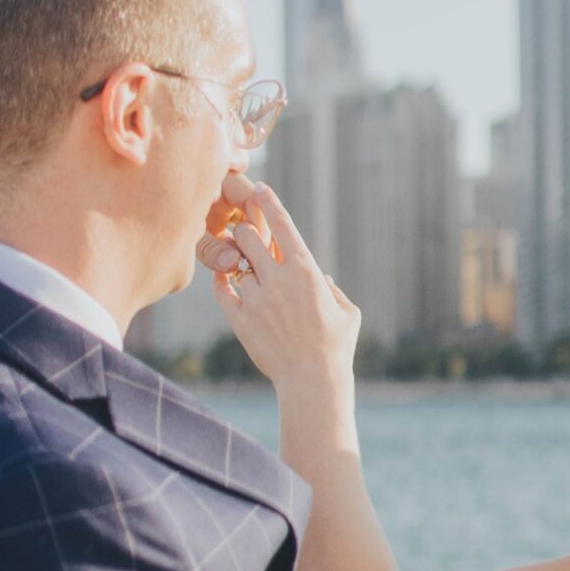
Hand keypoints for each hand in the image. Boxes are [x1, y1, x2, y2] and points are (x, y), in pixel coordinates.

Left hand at [199, 176, 359, 396]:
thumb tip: (323, 280)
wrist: (312, 381)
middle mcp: (279, 280)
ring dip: (237, 260)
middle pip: (249, 236)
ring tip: (242, 265)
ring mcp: (257, 299)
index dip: (268, 202)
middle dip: (246, 232)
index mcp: (306, 271)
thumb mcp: (348, 313)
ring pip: (235, 262)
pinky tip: (224, 281)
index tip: (259, 189)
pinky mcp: (241, 320)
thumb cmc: (336, 347)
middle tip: (246, 236)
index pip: (283, 224)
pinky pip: (222, 290)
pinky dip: (222, 282)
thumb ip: (335, 291)